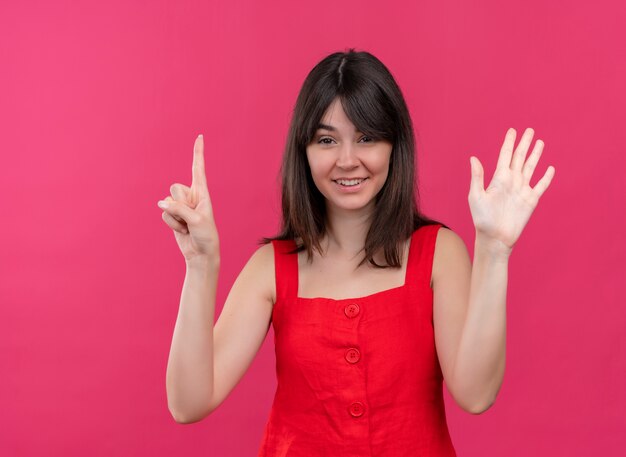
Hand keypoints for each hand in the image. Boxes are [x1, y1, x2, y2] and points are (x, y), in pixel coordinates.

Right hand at [157, 135, 219, 263]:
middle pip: (174, 188)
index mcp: (202, 193)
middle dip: (180, 204)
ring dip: (176, 217)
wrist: (201, 253)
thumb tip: (160, 203)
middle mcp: (191, 196)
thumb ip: (179, 209)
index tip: (200, 136)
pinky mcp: (173, 215)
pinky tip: (182, 231)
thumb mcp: (196, 220)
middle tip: (192, 218)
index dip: (198, 152)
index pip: (198, 169)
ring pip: (166, 202)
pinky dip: (172, 224)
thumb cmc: (205, 236)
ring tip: (188, 226)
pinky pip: (164, 214)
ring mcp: (181, 206)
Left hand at [468, 128, 554, 252]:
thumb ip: (477, 177)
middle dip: (524, 144)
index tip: (512, 130)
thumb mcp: (476, 196)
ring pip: (531, 167)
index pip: (505, 155)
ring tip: (540, 142)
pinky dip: (546, 177)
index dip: (509, 142)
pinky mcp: (531, 200)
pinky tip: (550, 168)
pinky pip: (541, 186)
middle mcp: (511, 181)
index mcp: (498, 178)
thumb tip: (473, 158)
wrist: (495, 238)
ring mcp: (522, 190)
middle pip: (520, 157)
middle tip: (529, 130)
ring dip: (535, 155)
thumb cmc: (482, 219)